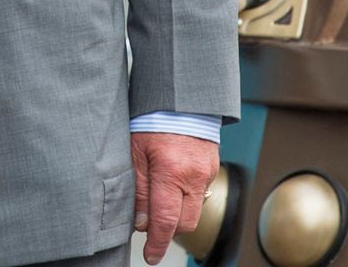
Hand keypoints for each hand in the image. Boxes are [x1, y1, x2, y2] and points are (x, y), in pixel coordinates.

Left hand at [132, 131, 218, 265]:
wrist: (181, 96)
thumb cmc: (154, 119)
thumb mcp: (135, 153)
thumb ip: (138, 189)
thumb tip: (140, 221)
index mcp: (170, 172)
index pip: (165, 221)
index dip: (158, 244)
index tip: (152, 255)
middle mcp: (193, 176)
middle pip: (184, 223)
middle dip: (168, 230)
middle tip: (150, 223)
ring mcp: (206, 172)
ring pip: (193, 210)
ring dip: (177, 212)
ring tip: (160, 198)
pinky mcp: (212, 168)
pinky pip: (199, 192)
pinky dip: (185, 195)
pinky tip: (173, 182)